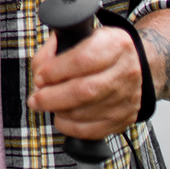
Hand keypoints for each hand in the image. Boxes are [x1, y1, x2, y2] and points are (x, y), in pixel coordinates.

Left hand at [27, 25, 140, 140]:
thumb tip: (39, 74)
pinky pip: (91, 131)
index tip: (40, 76)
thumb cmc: (100, 50)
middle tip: (36, 99)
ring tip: (47, 104)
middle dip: (52, 97)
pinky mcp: (124, 119)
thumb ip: (54, 50)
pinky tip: (61, 117)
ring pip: (85, 113)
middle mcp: (126, 72)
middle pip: (84, 91)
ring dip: (58, 111)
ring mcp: (127, 98)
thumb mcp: (79, 37)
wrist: (134, 64)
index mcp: (115, 45)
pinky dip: (69, 127)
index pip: (83, 60)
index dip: (55, 71)